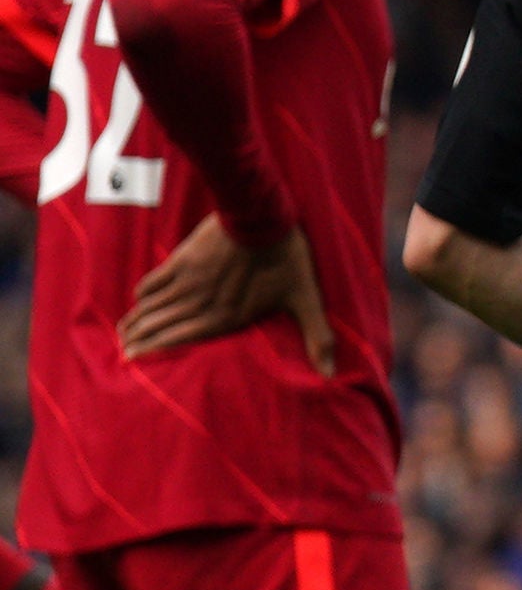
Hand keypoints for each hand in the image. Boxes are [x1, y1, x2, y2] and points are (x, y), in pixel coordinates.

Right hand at [120, 218, 332, 373]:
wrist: (263, 216)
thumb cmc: (287, 259)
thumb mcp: (306, 299)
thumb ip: (318, 337)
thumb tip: (332, 373)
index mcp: (226, 317)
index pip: (181, 340)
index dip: (155, 351)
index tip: (134, 361)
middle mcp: (201, 303)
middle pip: (161, 326)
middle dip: (139, 341)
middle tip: (122, 352)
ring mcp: (189, 281)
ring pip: (153, 306)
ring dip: (136, 320)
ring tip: (122, 332)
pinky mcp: (183, 259)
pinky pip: (155, 280)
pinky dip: (144, 292)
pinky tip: (138, 299)